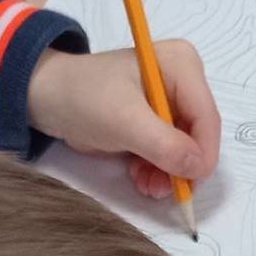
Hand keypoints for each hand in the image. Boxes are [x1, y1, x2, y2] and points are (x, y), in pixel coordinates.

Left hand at [27, 42, 219, 194]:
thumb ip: (165, 145)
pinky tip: (140, 177)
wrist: (49, 99)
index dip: (202, 154)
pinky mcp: (157, 123)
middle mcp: (183, 81)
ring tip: (145, 185)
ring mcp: (170, 103)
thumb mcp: (125, 122)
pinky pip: (170, 154)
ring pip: (186, 150)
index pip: (206, 116)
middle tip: (159, 190)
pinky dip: (157, 171)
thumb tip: (198, 168)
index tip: (189, 185)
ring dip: (168, 174)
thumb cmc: (85, 99)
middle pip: (198, 136)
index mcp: (182, 66)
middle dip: (181, 167)